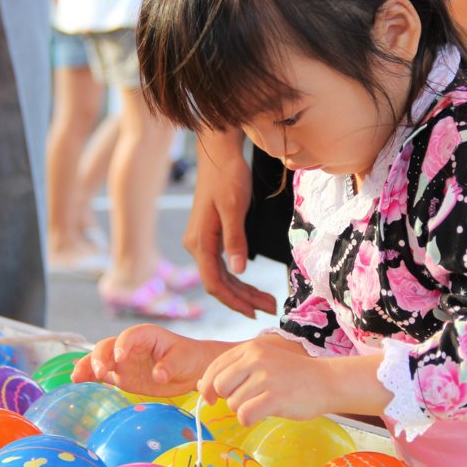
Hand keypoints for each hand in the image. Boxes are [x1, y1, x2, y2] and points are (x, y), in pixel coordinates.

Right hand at [71, 324, 216, 397]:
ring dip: (88, 367)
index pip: (129, 336)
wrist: (190, 370)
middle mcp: (129, 346)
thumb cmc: (188, 357)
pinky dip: (90, 378)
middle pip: (107, 346)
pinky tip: (78, 383)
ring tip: (76, 379)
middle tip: (99, 373)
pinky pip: (102, 375)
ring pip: (99, 360)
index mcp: (145, 335)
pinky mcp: (121, 376)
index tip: (120, 358)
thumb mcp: (182, 359)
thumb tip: (158, 375)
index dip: (122, 344)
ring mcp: (123, 361)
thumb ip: (169, 366)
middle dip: (100, 357)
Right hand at [185, 130, 276, 317]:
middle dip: (243, 299)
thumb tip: (240, 270)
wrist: (219, 155)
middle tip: (269, 308)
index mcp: (199, 241)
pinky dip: (238, 278)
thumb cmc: (227, 177)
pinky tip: (251, 285)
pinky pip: (222, 265)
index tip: (254, 311)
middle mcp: (196, 245)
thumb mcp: (233, 207)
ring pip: (221, 276)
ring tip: (266, 301)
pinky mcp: (210, 236)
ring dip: (242, 290)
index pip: (214, 283)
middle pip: (218, 283)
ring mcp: (202, 241)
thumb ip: (236, 239)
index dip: (234, 301)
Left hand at [197, 338, 332, 426]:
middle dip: (228, 398)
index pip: (214, 367)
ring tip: (263, 403)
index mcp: (250, 348)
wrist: (327, 381)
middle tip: (248, 399)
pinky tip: (263, 414)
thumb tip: (200, 386)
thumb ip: (232, 370)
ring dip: (244, 410)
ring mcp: (266, 377)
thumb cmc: (291, 375)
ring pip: (233, 403)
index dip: (207, 386)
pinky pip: (245, 415)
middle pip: (220, 386)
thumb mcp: (261, 363)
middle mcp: (256, 358)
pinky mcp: (275, 396)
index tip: (211, 398)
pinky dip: (249, 420)